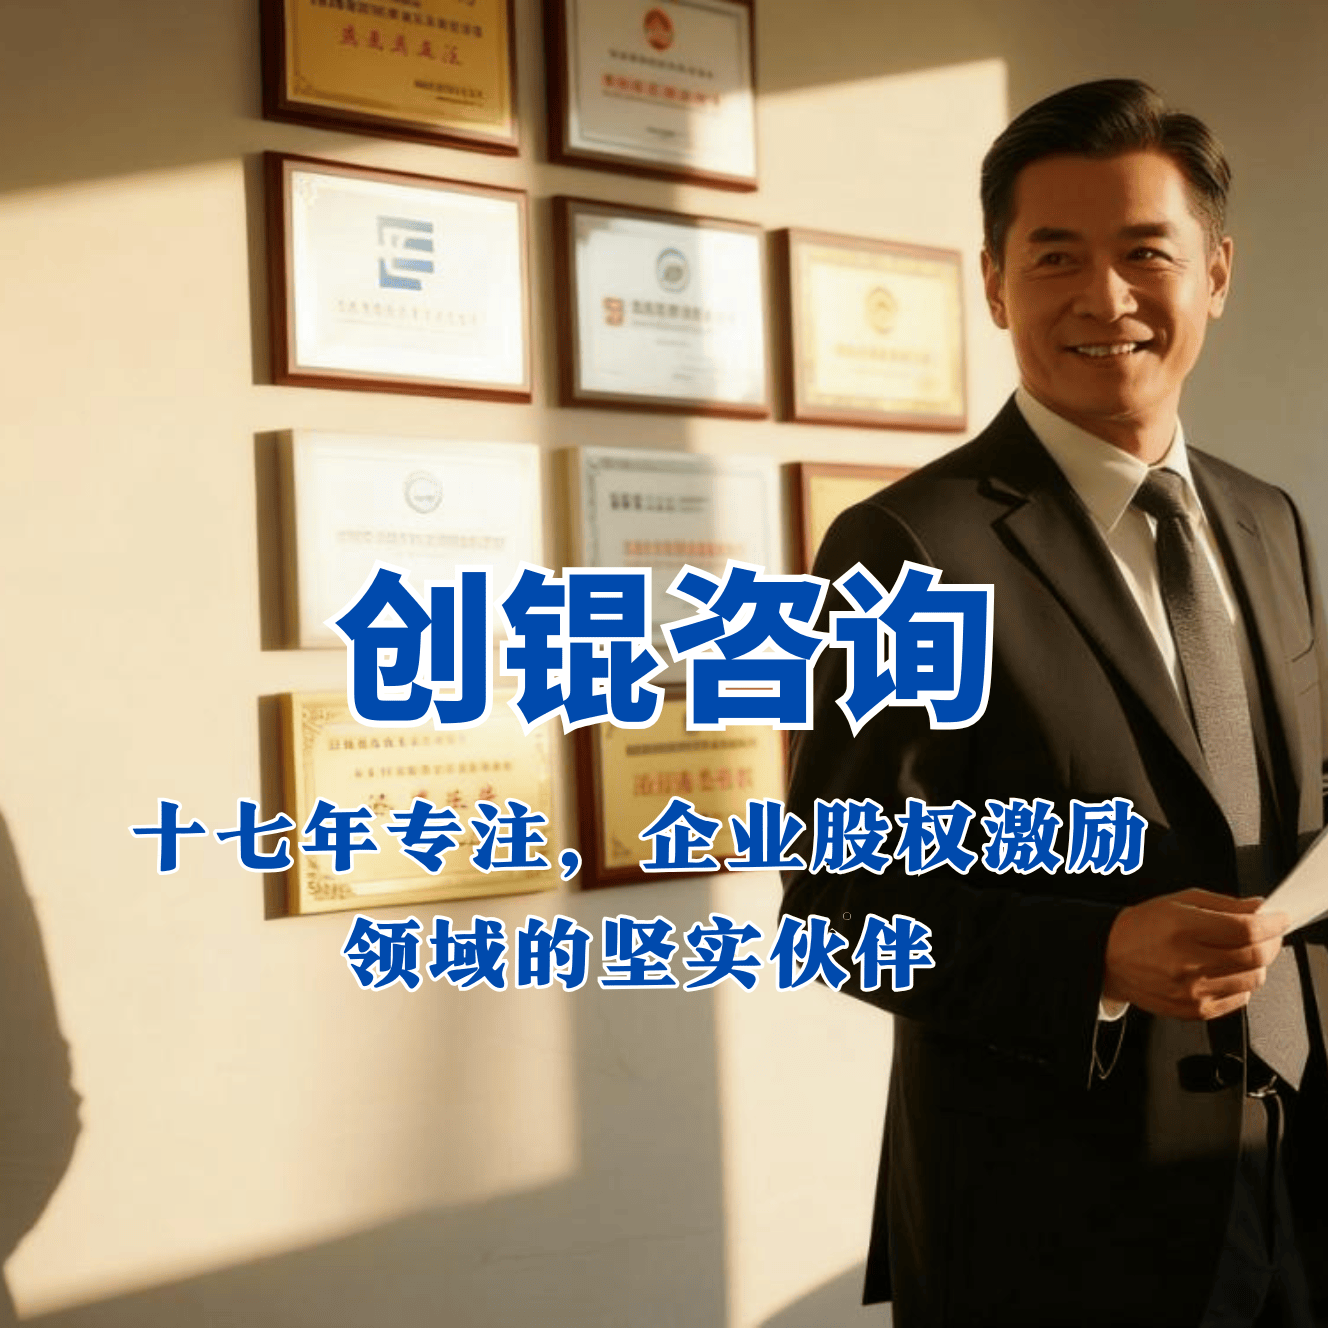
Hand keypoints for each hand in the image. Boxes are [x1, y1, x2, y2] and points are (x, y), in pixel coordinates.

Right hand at [1102, 888, 1288, 1019]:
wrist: (1108, 958)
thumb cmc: (1141, 927)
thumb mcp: (1178, 901)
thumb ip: (1223, 904)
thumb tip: (1258, 908)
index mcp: (1182, 928)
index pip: (1245, 930)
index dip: (1271, 923)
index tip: (1279, 918)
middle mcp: (1187, 962)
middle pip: (1254, 957)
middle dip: (1271, 942)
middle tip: (1268, 934)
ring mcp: (1192, 990)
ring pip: (1253, 980)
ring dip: (1258, 964)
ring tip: (1243, 952)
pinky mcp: (1194, 1010)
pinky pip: (1239, 999)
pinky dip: (1242, 984)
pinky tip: (1227, 971)